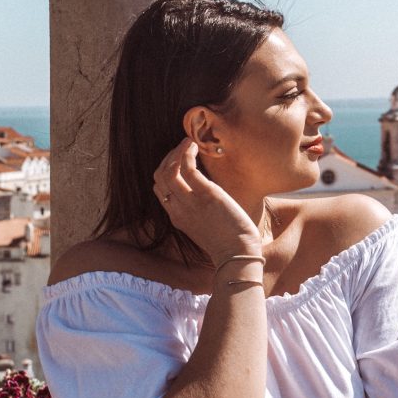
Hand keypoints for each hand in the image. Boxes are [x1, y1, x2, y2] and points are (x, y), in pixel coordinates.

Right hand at [151, 138, 262, 262]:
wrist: (238, 254)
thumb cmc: (229, 242)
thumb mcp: (206, 227)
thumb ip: (200, 211)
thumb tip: (207, 195)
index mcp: (177, 217)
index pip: (159, 189)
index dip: (165, 171)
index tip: (178, 161)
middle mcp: (178, 209)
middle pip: (159, 177)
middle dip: (168, 158)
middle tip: (183, 149)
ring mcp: (190, 202)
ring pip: (169, 170)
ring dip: (176, 151)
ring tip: (188, 143)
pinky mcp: (206, 195)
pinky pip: (187, 168)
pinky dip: (187, 153)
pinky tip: (195, 146)